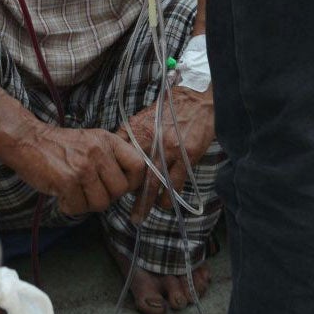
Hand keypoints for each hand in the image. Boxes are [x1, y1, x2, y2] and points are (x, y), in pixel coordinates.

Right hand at [7, 123, 146, 215]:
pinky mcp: (67, 180)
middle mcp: (99, 151)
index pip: (138, 166)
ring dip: (87, 204)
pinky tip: (62, 196)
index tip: (119, 186)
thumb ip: (110, 158)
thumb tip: (129, 184)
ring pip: (101, 203)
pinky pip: (79, 208)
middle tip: (89, 191)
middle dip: (106, 197)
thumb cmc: (60, 146)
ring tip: (75, 193)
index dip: (132, 182)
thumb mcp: (92, 141)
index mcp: (108, 140)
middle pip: (119, 190)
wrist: (27, 140)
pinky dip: (70, 207)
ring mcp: (83, 166)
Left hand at [127, 84, 213, 222]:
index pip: (123, 156)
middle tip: (128, 213)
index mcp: (139, 129)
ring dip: (147, 201)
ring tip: (141, 215)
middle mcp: (152, 140)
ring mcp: (170, 149)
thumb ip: (133, 134)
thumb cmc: (170, 107)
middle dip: (131, 195)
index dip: (119, 174)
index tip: (115, 187)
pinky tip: (164, 204)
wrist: (197, 98)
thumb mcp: (145, 115)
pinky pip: (175, 181)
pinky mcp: (188, 155)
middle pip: (137, 173)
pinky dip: (168, 195)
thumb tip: (119, 152)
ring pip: (155, 181)